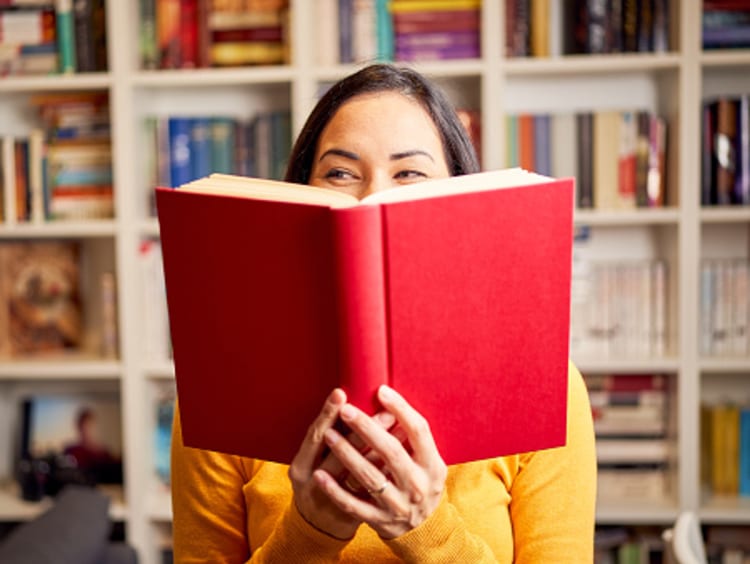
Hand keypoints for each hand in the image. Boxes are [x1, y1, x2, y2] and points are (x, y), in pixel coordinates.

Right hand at [288, 388, 393, 539]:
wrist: (317, 530)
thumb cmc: (317, 483)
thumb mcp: (311, 462)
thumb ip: (326, 437)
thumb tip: (349, 404)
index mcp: (299, 467)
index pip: (314, 436)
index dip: (327, 414)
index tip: (341, 393)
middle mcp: (312, 485)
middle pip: (339, 454)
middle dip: (363, 429)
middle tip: (384, 409)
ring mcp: (333, 503)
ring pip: (359, 474)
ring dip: (380, 447)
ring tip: (397, 425)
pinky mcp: (352, 516)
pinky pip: (372, 491)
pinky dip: (386, 470)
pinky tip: (399, 454)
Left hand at [312, 385, 447, 539]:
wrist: (423, 531)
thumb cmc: (421, 484)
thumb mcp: (428, 463)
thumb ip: (414, 439)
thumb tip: (391, 403)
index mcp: (432, 465)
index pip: (418, 431)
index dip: (401, 409)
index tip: (381, 391)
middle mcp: (417, 485)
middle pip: (390, 451)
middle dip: (366, 428)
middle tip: (346, 410)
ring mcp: (398, 505)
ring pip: (369, 476)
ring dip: (346, 453)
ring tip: (328, 434)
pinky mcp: (380, 521)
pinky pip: (354, 505)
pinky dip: (336, 490)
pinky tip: (320, 475)